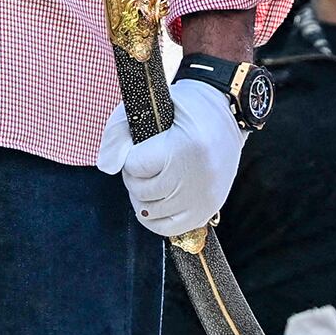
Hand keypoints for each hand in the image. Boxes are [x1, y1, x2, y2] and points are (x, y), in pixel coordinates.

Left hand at [95, 77, 244, 239]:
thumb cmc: (187, 106)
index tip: (139, 148)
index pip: (135, 166)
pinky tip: (156, 201)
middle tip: (144, 163)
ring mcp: (204, 197)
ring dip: (143, 197)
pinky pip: (171, 229)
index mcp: (184, 147)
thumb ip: (120, 132)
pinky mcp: (209, 209)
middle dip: (135, 177)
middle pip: (142, 191)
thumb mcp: (152, 105)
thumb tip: (106, 166)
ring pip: (151, 212)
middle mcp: (196, 176)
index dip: (130, 157)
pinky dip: (156, 218)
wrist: (228, 112)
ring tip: (151, 179)